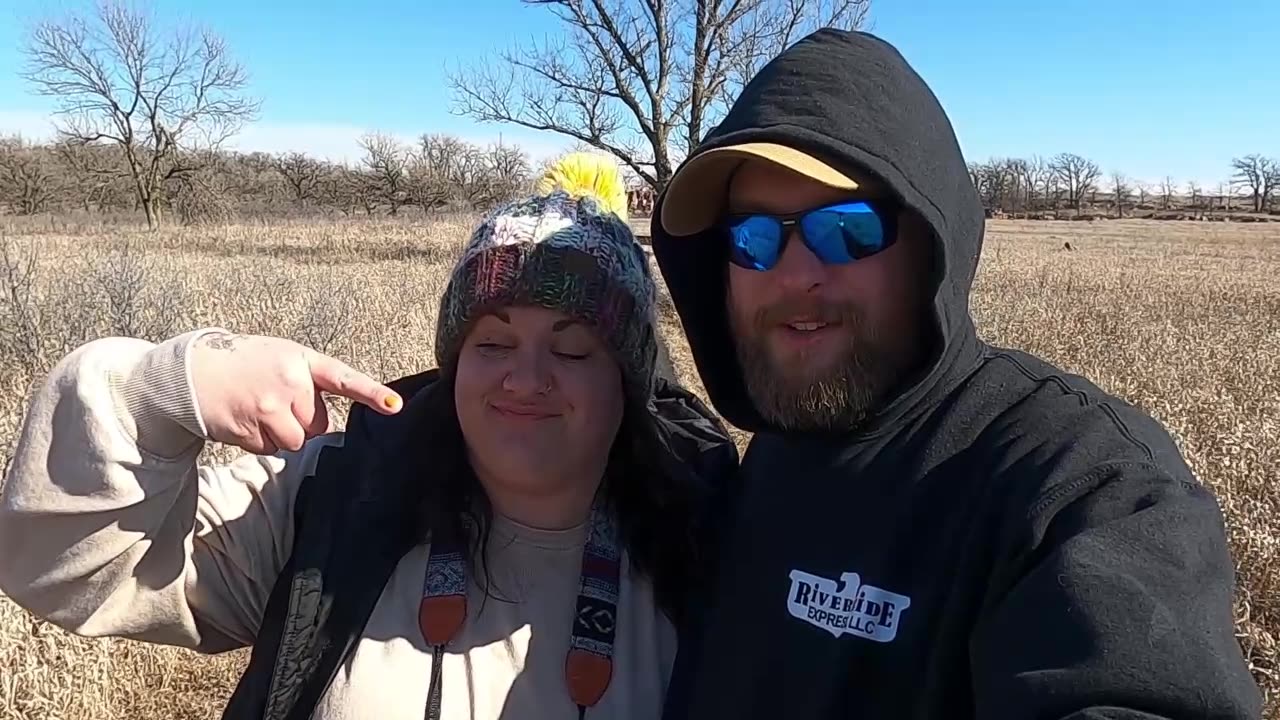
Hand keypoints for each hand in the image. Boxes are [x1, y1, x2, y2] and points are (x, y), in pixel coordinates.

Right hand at [189, 331, 401, 453]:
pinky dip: (258, 441)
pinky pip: (269, 450)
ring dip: (280, 434)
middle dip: (300, 420)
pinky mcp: (249, 428)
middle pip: (318, 424)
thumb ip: (307, 380)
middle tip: (274, 401)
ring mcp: (268, 406)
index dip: (372, 393)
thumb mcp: (280, 358)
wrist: (192, 373)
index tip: (395, 406)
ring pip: (295, 441)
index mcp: (301, 360)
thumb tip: (322, 424)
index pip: (344, 378)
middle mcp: (289, 382)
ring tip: (257, 410)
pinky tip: (243, 419)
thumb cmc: (246, 365)